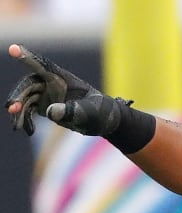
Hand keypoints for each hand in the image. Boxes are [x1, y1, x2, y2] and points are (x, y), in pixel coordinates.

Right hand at [6, 44, 124, 135]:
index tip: (13, 49)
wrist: (105, 122)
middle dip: (19, 95)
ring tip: (16, 125)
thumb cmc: (101, 112)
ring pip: (27, 98)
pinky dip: (25, 118)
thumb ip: (71, 110)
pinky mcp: (46, 106)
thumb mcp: (89, 112)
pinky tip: (26, 129)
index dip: (28, 57)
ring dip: (20, 110)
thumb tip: (49, 112)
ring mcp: (48, 95)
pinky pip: (30, 110)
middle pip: (29, 85)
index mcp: (64, 78)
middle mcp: (53, 83)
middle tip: (12, 108)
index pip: (43, 66)